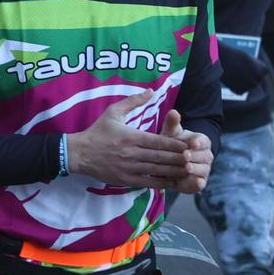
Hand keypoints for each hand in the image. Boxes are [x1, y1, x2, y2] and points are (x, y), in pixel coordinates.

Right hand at [66, 92, 191, 188]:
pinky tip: (172, 182)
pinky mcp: (125, 179)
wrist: (79, 153)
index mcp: (131, 137)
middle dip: (178, 158)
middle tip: (194, 158)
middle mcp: (131, 153)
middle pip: (160, 157)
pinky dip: (161, 183)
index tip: (188, 145)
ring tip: (188, 170)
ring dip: (173, 171)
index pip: (158, 141)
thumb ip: (133, 102)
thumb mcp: (113, 112)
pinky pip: (147, 182)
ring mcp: (128, 168)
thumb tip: (151, 91)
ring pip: (156, 170)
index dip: (175, 144)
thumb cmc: (98, 131)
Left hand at [160, 109, 212, 194]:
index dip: (198, 142)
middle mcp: (206, 156)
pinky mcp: (198, 183)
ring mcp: (203, 170)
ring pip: (203, 170)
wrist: (169, 162)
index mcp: (202, 142)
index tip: (192, 142)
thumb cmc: (171, 144)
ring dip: (196, 169)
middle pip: (204, 156)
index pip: (203, 141)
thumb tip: (173, 112)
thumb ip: (172, 123)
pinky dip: (198, 184)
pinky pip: (200, 184)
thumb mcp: (171, 133)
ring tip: (187, 168)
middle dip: (195, 156)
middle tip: (185, 156)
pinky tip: (196, 183)